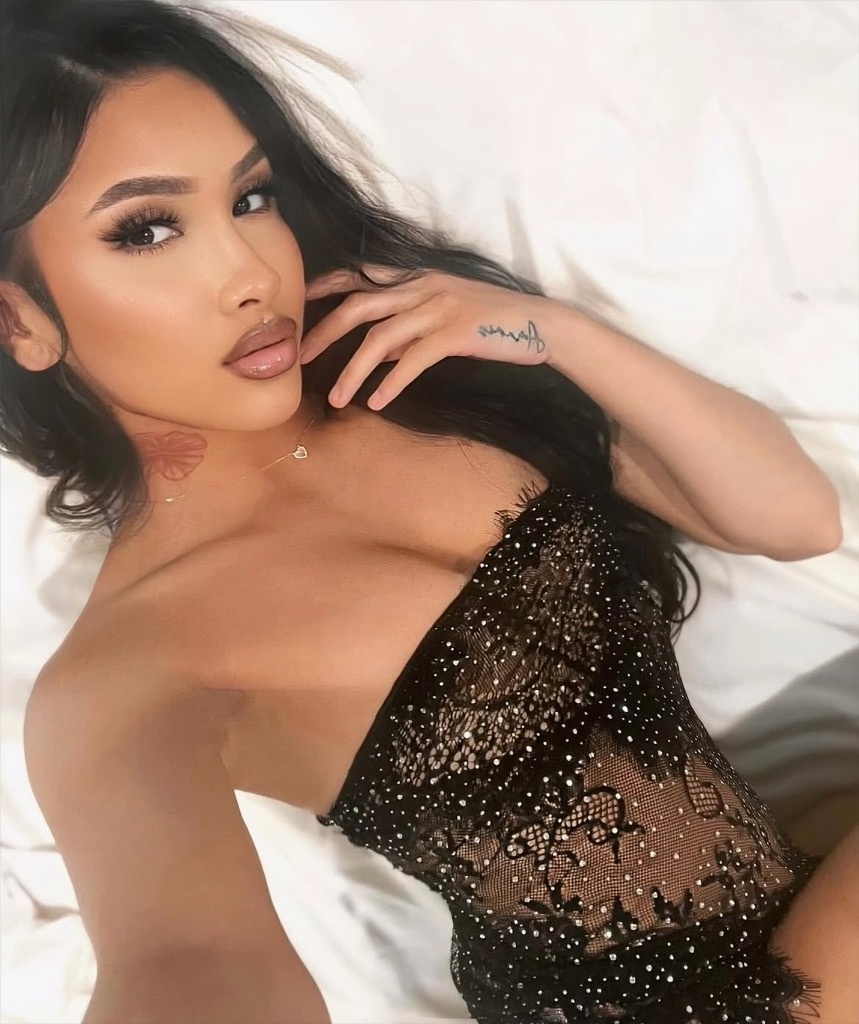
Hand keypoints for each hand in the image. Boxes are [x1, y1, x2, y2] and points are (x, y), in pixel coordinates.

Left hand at [299, 265, 558, 409]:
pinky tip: (377, 402)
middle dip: (324, 332)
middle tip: (300, 359)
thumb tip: (376, 354)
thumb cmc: (493, 324)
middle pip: (358, 305)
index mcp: (418, 279)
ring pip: (381, 337)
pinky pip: (414, 359)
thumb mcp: (444, 319)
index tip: (299, 302)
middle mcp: (423, 287)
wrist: (542, 324)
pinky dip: (392, 382)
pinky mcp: (457, 332)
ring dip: (353, 370)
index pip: (362, 276)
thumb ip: (408, 332)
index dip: (327, 285)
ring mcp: (440, 307)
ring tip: (336, 399)